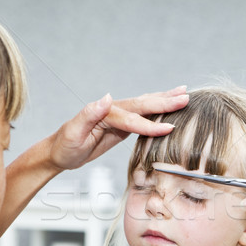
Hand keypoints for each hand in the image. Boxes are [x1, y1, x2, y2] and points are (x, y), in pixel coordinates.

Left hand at [49, 86, 188, 169]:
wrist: (59, 153)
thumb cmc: (65, 146)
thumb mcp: (73, 132)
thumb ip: (89, 114)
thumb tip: (106, 97)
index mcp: (104, 113)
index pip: (131, 118)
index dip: (150, 124)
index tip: (169, 127)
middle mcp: (113, 111)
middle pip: (142, 105)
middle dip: (165, 102)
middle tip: (186, 97)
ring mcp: (118, 116)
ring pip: (145, 106)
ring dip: (164, 99)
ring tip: (183, 92)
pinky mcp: (121, 125)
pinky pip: (143, 116)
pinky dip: (157, 110)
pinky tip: (167, 107)